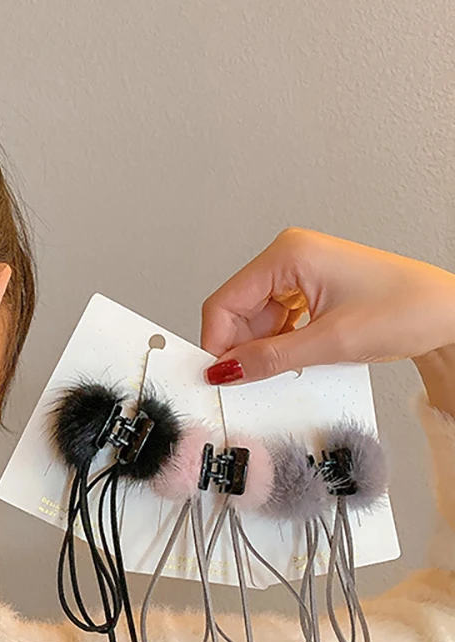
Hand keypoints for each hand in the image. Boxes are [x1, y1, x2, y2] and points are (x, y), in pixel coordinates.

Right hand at [200, 228, 454, 385]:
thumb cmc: (408, 308)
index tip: (218, 374)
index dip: (218, 342)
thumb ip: (270, 357)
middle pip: (238, 311)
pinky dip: (280, 344)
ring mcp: (301, 273)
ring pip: (256, 320)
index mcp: (289, 254)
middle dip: (242, 348)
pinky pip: (277, 321)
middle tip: (254, 378)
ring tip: (290, 365)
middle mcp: (291, 257)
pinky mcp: (312, 290)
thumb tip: (228, 370)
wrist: (449, 313)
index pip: (225, 302)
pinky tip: (297, 357)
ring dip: (264, 348)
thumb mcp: (329, 341)